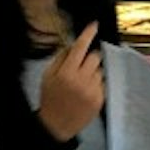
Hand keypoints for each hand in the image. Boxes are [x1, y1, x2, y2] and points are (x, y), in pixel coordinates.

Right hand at [37, 23, 107, 141]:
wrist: (57, 124)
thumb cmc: (50, 98)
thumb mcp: (47, 76)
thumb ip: (59, 59)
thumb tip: (72, 46)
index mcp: (66, 72)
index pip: (79, 48)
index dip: (87, 34)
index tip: (94, 25)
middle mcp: (82, 80)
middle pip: (95, 57)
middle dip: (89, 57)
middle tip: (81, 65)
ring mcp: (93, 90)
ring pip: (100, 70)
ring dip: (93, 72)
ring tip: (82, 82)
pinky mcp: (100, 99)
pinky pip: (102, 83)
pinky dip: (96, 84)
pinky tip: (86, 92)